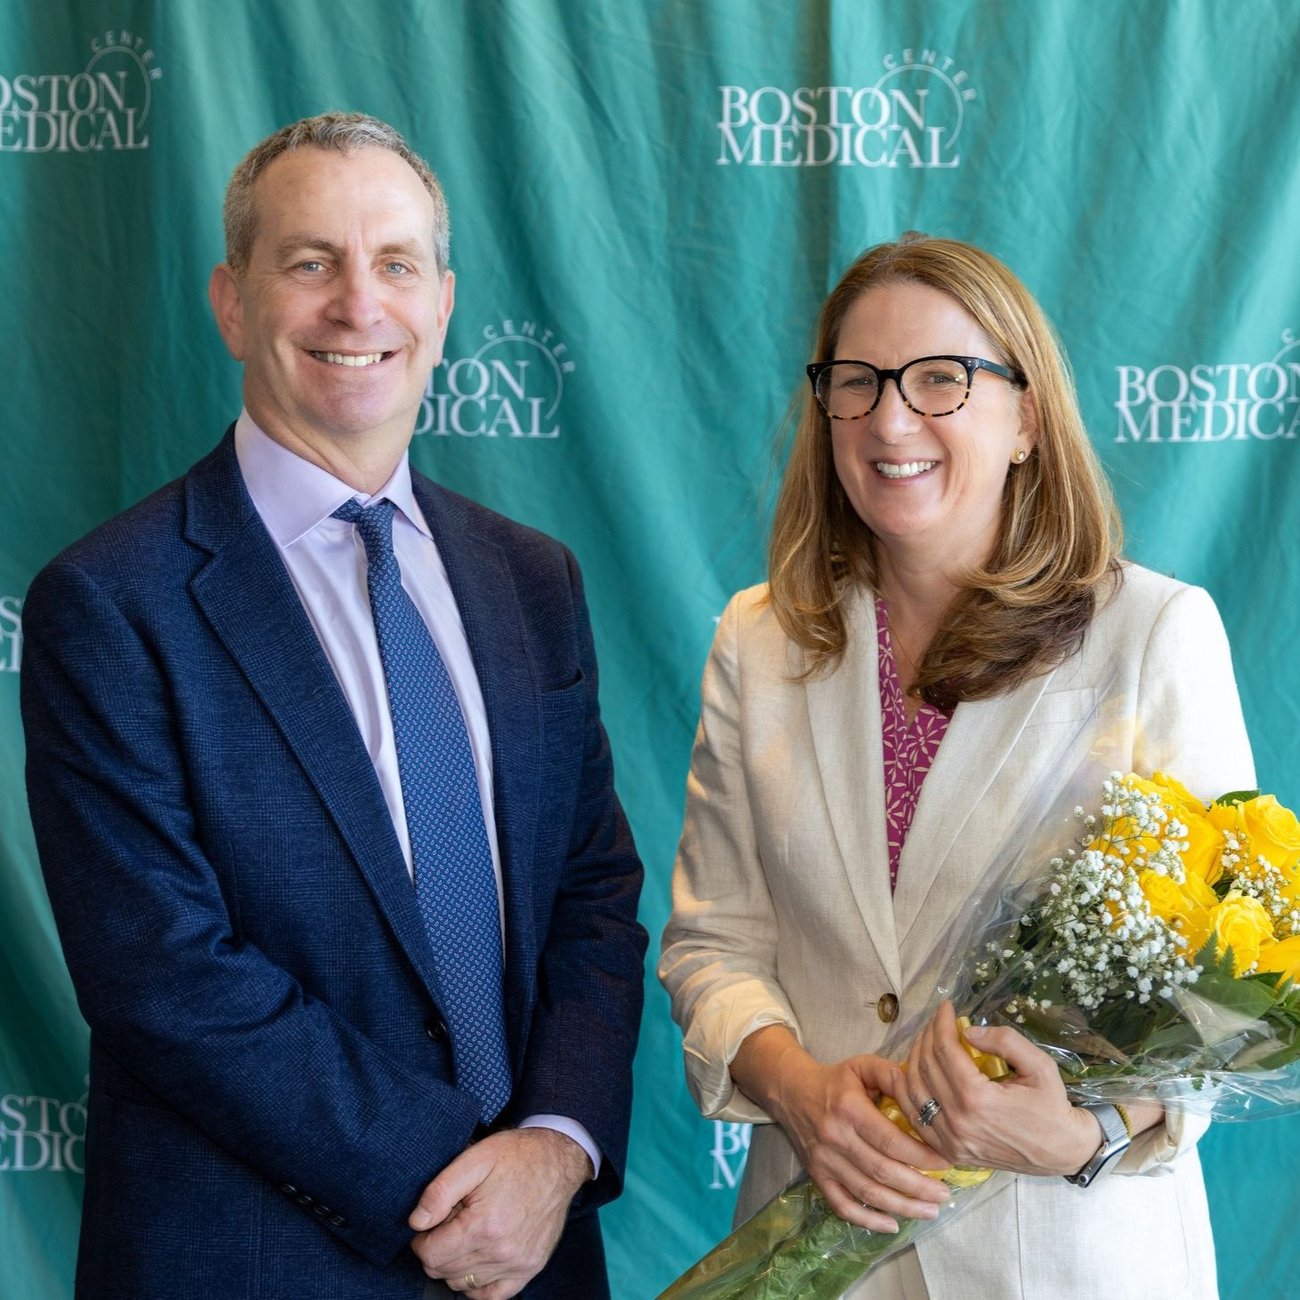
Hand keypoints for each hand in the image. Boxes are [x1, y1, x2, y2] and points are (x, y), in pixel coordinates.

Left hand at [408, 1128, 591, 1297]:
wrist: (558, 1159)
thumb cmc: (516, 1156)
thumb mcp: (474, 1159)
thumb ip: (439, 1191)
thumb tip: (416, 1222)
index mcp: (484, 1225)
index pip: (431, 1254)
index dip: (421, 1238)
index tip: (428, 1223)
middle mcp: (501, 1251)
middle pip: (444, 1271)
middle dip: (437, 1249)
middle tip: (450, 1222)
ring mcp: (518, 1263)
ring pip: (463, 1283)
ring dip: (455, 1264)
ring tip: (467, 1234)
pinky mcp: (530, 1268)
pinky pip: (492, 1296)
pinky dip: (477, 1283)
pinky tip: (478, 1259)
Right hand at [731, 1027, 950, 1233]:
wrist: (791, 1091)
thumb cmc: (835, 1080)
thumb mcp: (861, 1066)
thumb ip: (891, 1075)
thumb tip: (921, 1095)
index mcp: (849, 1108)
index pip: (890, 1140)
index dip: (920, 1155)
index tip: (945, 1162)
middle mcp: (835, 1137)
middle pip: (882, 1170)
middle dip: (918, 1187)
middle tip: (944, 1194)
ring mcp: (824, 1161)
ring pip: (867, 1192)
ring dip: (902, 1206)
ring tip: (930, 1211)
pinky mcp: (817, 1176)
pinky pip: (842, 1206)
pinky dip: (867, 1220)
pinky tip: (892, 1225)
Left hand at [900, 1001, 1098, 1175]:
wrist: (1063, 1153)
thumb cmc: (1052, 1107)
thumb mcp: (1039, 1066)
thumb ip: (1004, 1042)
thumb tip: (968, 1031)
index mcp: (978, 1099)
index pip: (944, 1050)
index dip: (942, 1023)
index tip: (946, 1007)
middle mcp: (957, 1122)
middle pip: (925, 1067)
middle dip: (927, 1036)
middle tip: (938, 1021)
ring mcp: (950, 1141)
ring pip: (913, 1091)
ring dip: (913, 1059)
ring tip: (926, 1040)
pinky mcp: (949, 1153)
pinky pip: (916, 1119)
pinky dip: (905, 1093)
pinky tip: (904, 1073)